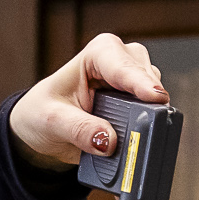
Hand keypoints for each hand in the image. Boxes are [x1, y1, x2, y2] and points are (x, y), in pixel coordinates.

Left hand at [11, 32, 167, 169]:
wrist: (41, 126)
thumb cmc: (42, 112)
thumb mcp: (51, 121)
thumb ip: (78, 129)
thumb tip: (108, 142)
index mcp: (99, 54)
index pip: (123, 67)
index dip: (140, 83)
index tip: (156, 98)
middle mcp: (122, 62)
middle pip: (148, 80)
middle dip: (149, 105)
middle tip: (148, 131)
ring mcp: (135, 83)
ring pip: (157, 98)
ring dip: (151, 120)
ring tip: (138, 143)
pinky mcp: (140, 103)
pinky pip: (155, 116)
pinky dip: (149, 131)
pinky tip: (140, 146)